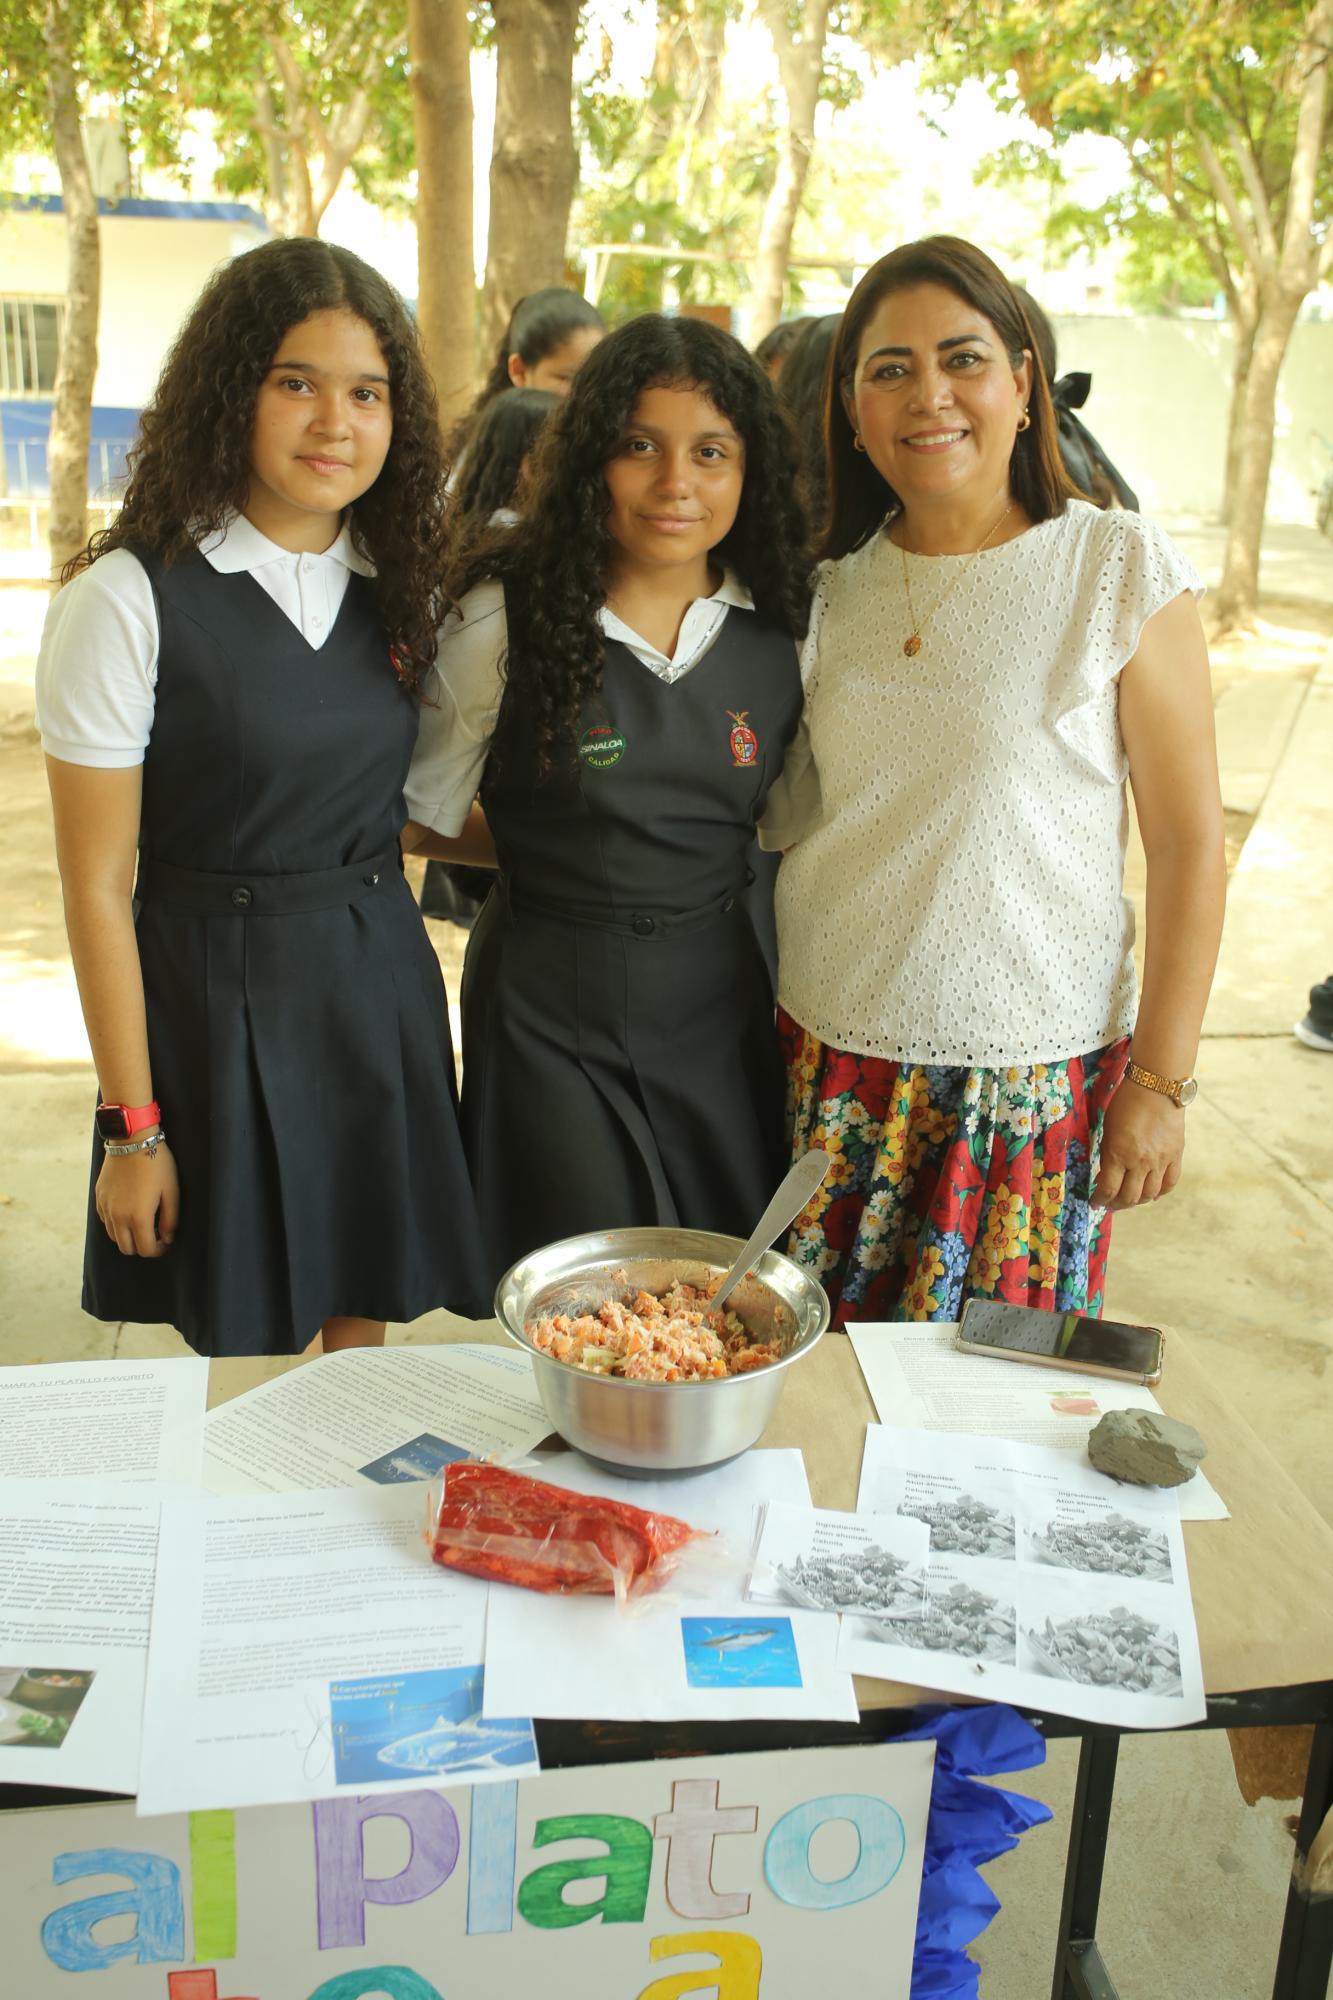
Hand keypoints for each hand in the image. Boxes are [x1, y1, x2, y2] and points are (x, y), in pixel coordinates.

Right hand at [95, 1142, 179, 1256]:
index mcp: (138, 1217)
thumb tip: (167, 1238)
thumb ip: (170, 1219)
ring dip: (128, 1236)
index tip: (165, 1242)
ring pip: (114, 1237)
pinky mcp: (99, 1198)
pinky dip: (116, 1223)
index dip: (159, 1250)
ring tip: (142, 1222)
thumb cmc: (157, 1165)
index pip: (146, 1250)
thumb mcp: (172, 1191)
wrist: (132, 1141)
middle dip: (142, 1247)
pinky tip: (128, 1211)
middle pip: (127, 1249)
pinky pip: (105, 1221)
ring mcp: (105, 1207)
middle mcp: (118, 1216)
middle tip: (154, 1234)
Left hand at [1092, 1083, 1184, 1210]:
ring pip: (1150, 1194)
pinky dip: (1160, 1192)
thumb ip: (1109, 1154)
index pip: (1108, 1190)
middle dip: (1116, 1205)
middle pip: (1129, 1198)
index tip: (1094, 1202)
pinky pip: (1170, 1183)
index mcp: (1119, 1154)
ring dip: (1137, 1201)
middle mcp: (1141, 1162)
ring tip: (1128, 1198)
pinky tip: (1152, 1193)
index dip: (1099, 1200)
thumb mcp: (1108, 1129)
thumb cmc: (1126, 1103)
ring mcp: (1161, 1161)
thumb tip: (1107, 1176)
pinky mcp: (1176, 1156)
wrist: (1156, 1087)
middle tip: (1109, 1203)